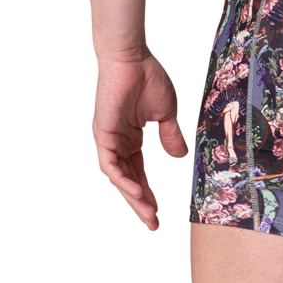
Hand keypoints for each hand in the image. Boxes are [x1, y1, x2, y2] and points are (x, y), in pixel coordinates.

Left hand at [92, 51, 188, 231]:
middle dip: (141, 203)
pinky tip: (137, 192)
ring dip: (133, 196)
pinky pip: (111, 165)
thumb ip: (170, 136)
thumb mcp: (165, 113)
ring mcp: (108, 140)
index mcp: (130, 138)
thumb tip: (180, 157)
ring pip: (119, 178)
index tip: (159, 211)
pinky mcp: (103, 136)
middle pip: (128, 180)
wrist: (132, 59)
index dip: (148, 192)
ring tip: (148, 213)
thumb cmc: (147, 78)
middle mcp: (117, 143)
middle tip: (153, 223)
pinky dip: (123, 180)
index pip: (137, 172)